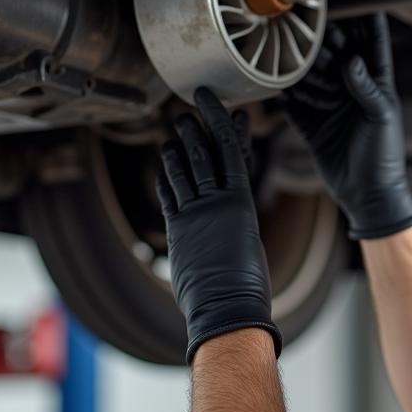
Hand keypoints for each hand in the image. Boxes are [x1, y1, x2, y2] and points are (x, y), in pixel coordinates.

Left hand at [156, 87, 279, 364]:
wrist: (228, 305)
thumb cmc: (247, 280)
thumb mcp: (248, 238)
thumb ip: (235, 217)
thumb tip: (227, 212)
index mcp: (242, 200)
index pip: (232, 149)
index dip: (224, 123)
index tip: (220, 106)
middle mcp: (218, 200)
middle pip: (204, 152)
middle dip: (195, 128)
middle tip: (186, 112)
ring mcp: (195, 213)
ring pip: (183, 169)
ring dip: (176, 148)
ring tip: (172, 133)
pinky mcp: (178, 228)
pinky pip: (169, 194)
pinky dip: (165, 176)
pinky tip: (163, 165)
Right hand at [280, 12, 411, 240]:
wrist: (367, 194)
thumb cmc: (384, 155)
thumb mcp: (380, 116)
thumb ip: (366, 86)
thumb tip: (351, 60)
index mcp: (376, 84)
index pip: (372, 46)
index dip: (366, 23)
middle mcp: (352, 91)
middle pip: (335, 57)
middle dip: (323, 42)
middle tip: (306, 26)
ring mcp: (330, 107)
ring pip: (311, 77)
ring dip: (300, 66)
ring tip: (285, 49)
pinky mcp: (312, 125)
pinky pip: (295, 104)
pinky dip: (284, 93)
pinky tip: (271, 80)